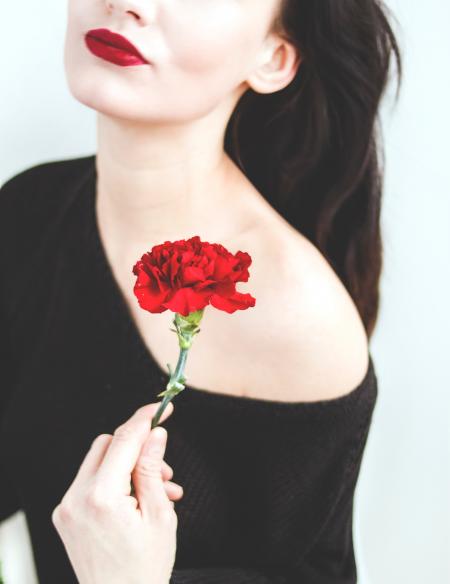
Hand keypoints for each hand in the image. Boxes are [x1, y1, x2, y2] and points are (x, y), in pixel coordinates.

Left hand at [51, 401, 181, 583]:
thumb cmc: (144, 568)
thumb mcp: (160, 515)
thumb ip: (152, 468)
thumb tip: (155, 434)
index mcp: (102, 497)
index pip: (124, 440)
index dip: (145, 419)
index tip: (162, 409)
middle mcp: (77, 498)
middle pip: (107, 444)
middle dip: (138, 448)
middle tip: (163, 470)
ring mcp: (67, 506)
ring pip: (99, 460)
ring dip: (128, 465)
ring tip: (158, 490)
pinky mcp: (66, 514)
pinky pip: (91, 481)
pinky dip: (115, 481)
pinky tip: (137, 499)